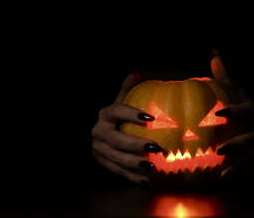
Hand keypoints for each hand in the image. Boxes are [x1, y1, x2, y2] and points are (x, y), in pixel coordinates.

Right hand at [91, 71, 163, 185]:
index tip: (150, 118)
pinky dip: (133, 177)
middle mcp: (98, 132)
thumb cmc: (120, 116)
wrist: (103, 134)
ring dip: (135, 164)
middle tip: (155, 147)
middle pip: (115, 140)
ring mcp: (99, 149)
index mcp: (105, 115)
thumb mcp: (123, 100)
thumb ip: (129, 87)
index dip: (131, 114)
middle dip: (135, 144)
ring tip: (154, 167)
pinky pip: (118, 172)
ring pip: (116, 159)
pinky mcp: (103, 163)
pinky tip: (149, 181)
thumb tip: (136, 73)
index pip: (116, 111)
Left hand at [211, 53, 253, 178]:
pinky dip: (238, 173)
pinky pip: (251, 168)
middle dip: (238, 145)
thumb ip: (227, 79)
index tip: (218, 114)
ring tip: (222, 170)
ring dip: (239, 164)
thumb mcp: (240, 93)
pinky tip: (224, 177)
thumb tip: (214, 57)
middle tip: (220, 150)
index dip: (235, 112)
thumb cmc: (249, 108)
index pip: (248, 111)